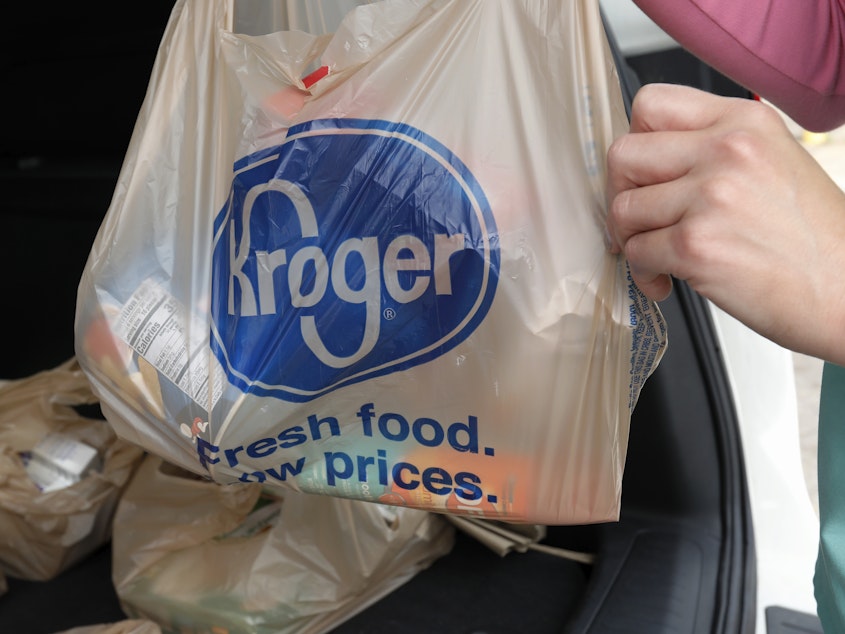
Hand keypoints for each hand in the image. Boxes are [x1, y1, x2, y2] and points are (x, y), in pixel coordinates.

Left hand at [606, 83, 844, 363]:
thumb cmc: (812, 239)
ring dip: (631, 240)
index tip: (642, 173)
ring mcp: (709, 196)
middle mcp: (726, 150)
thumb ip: (713, 149)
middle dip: (621, 194)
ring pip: (622, 209)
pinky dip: (643, 273)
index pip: (650, 105)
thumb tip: (648, 161)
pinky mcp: (695, 245)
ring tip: (659, 257)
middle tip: (639, 220)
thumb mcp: (772, 162)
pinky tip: (668, 280)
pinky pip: (635, 252)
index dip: (635, 142)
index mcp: (743, 121)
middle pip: (623, 154)